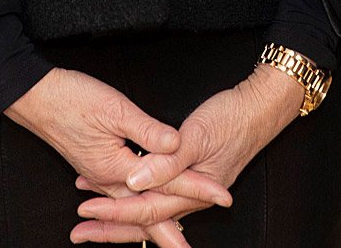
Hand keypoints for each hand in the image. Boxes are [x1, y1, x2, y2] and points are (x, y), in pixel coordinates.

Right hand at [4, 68, 197, 246]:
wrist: (35, 96)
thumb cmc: (72, 98)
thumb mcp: (115, 108)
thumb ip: (148, 131)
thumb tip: (176, 145)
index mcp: (117, 169)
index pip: (166, 184)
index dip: (197, 187)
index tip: (223, 195)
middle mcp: (108, 179)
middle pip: (146, 213)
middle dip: (171, 232)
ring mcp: (100, 175)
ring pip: (134, 207)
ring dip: (153, 224)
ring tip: (173, 239)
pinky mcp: (95, 166)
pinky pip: (122, 195)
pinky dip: (135, 207)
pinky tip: (141, 208)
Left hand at [72, 64, 304, 240]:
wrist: (261, 107)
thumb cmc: (232, 118)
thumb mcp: (197, 136)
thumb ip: (166, 162)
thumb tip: (134, 183)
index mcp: (192, 192)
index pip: (145, 210)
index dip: (114, 212)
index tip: (86, 211)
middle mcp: (191, 197)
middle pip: (145, 221)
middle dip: (112, 229)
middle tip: (79, 234)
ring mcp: (191, 189)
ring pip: (149, 211)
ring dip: (119, 216)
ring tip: (90, 221)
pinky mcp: (190, 177)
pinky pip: (158, 197)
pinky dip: (134, 198)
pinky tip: (119, 194)